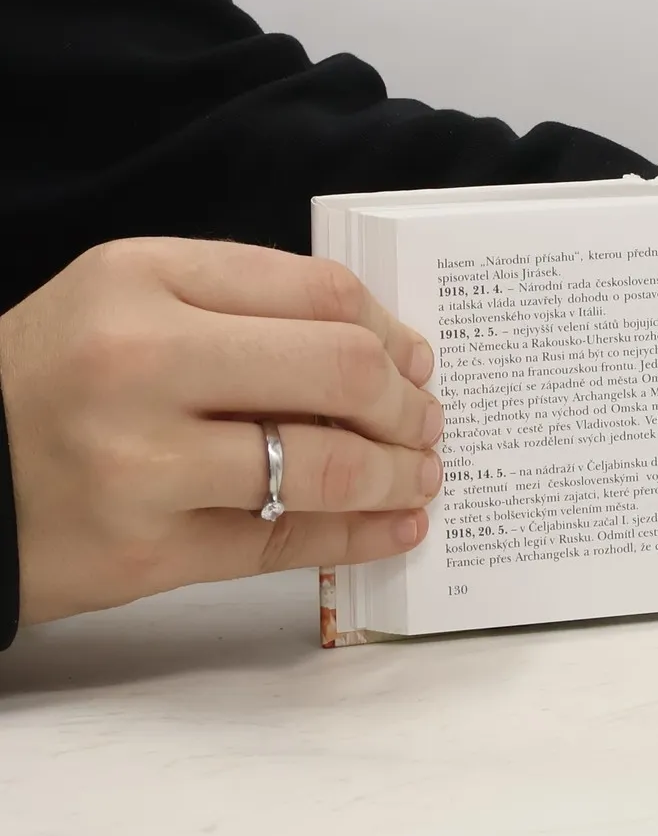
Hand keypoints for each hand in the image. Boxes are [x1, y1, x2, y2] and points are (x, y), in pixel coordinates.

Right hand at [0, 238, 442, 626]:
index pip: (319, 293)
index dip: (391, 329)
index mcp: (146, 281)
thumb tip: (380, 345)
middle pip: (339, 371)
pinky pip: (282, 544)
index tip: (416, 357)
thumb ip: (244, 300)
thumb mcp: (130, 295)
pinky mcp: (143, 554)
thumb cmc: (52, 373)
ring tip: (421, 475)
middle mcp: (144, 364)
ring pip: (322, 465)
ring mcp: (143, 466)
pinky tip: (396, 529)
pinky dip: (358, 537)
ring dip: (397, 473)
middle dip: (407, 402)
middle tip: (428, 419)